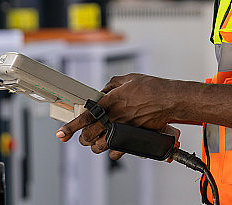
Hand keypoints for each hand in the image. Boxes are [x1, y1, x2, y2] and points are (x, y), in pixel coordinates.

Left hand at [55, 74, 177, 158]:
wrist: (169, 99)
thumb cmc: (152, 87)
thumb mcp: (127, 79)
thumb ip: (111, 86)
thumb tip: (102, 92)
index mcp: (110, 102)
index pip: (84, 117)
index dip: (70, 127)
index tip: (62, 132)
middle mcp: (114, 118)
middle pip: (88, 136)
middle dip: (82, 137)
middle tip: (83, 135)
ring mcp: (123, 130)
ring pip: (100, 146)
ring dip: (95, 145)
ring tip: (96, 141)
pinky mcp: (133, 138)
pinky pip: (117, 152)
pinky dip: (112, 152)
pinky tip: (112, 147)